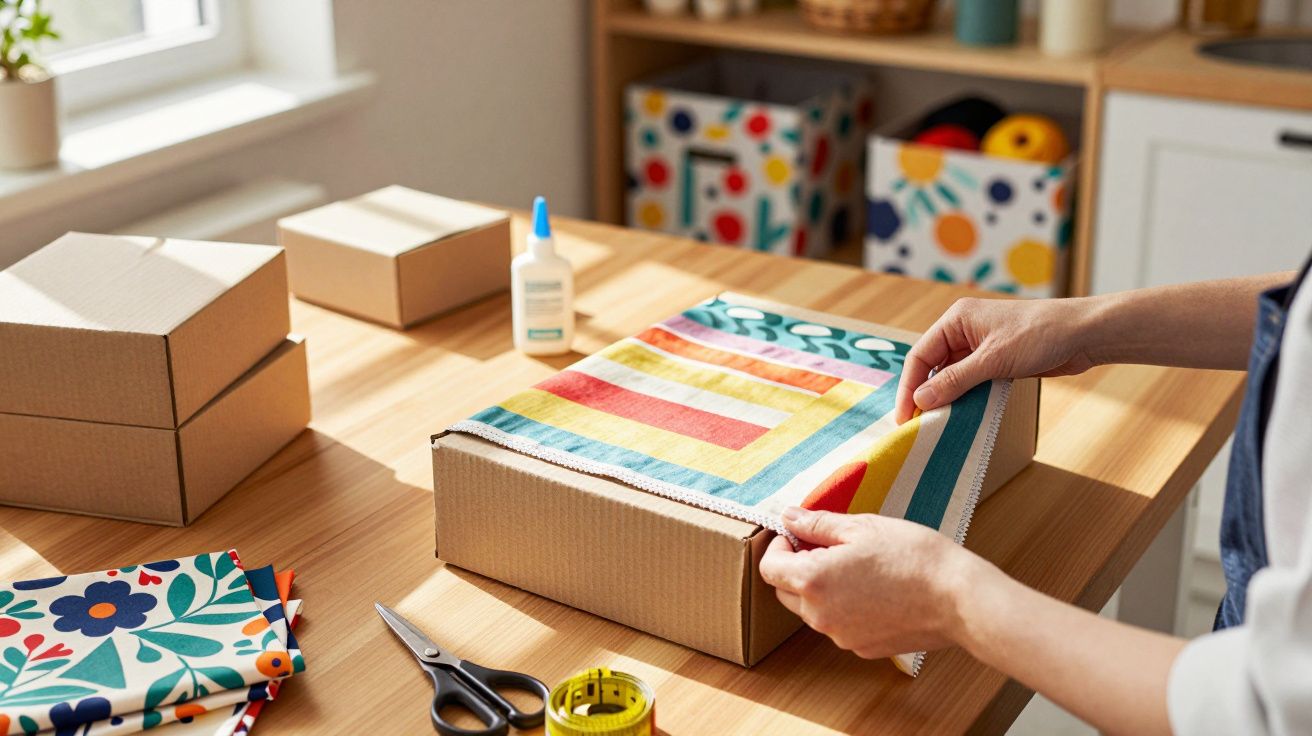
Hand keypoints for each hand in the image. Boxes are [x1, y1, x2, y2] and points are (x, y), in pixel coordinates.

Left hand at [759, 507, 986, 658]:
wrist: (958, 598)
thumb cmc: (913, 556)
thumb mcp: (862, 527)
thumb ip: (817, 525)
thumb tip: (788, 518)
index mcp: (812, 581)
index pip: (769, 568)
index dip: (778, 547)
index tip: (796, 535)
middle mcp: (820, 616)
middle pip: (786, 592)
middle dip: (797, 568)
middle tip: (829, 547)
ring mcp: (841, 637)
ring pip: (813, 610)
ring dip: (821, 589)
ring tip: (858, 567)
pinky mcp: (862, 649)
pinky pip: (840, 625)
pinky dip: (845, 608)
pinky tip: (875, 590)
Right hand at [895, 297, 1098, 422]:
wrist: (1084, 334)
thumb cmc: (1040, 335)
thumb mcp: (993, 359)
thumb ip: (955, 381)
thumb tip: (921, 400)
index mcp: (956, 320)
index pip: (920, 355)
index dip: (909, 387)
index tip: (904, 416)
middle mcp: (964, 330)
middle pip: (933, 366)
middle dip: (924, 394)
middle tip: (915, 424)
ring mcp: (981, 346)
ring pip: (951, 376)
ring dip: (945, 398)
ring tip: (935, 424)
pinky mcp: (997, 360)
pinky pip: (971, 381)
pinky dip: (965, 397)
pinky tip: (960, 415)